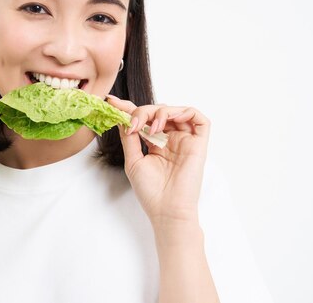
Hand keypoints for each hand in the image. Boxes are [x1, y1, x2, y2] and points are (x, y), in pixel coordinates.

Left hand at [107, 97, 210, 227]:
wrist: (167, 210)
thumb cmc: (150, 191)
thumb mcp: (133, 160)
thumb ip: (129, 137)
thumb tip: (121, 116)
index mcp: (156, 143)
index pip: (144, 119)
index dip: (129, 108)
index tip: (113, 102)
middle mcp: (171, 139)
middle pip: (159, 111)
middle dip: (143, 111)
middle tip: (134, 123)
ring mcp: (185, 141)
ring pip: (177, 111)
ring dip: (162, 111)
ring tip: (152, 127)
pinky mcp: (199, 144)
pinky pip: (199, 119)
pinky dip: (185, 112)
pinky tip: (171, 119)